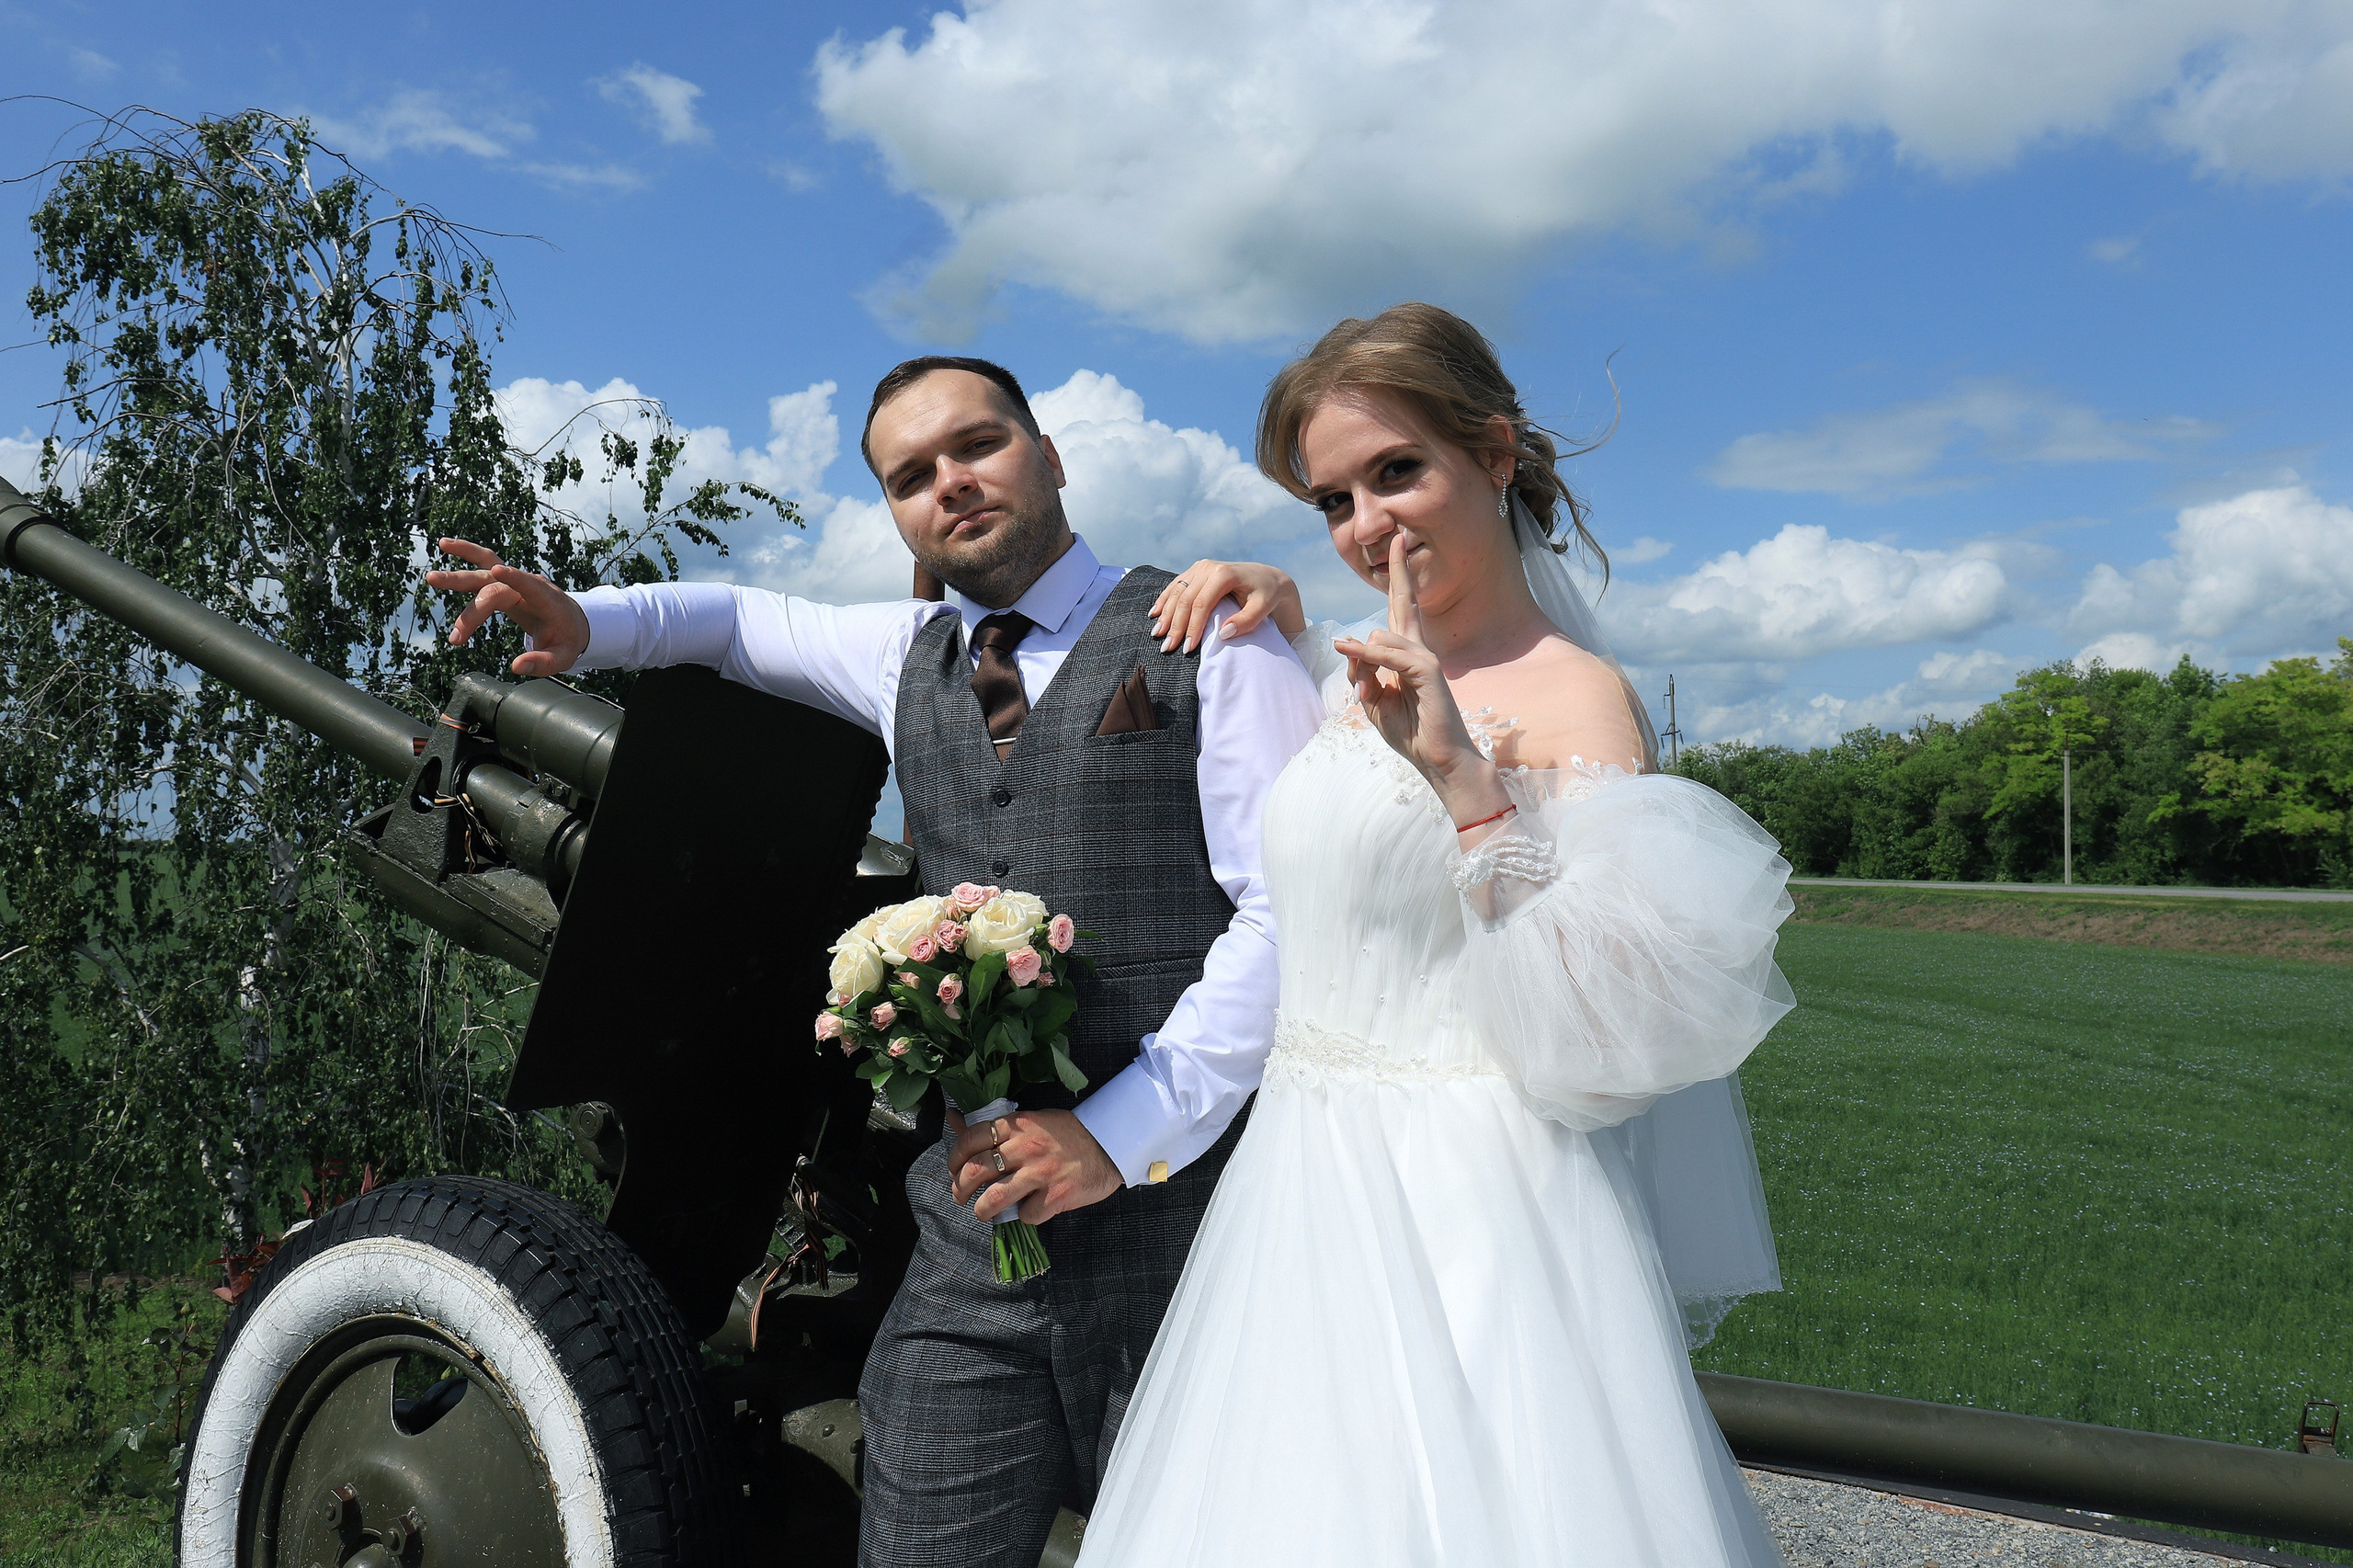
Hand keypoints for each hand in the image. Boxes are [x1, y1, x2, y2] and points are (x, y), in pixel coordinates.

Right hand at [423, 538, 591, 676]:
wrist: (571, 620)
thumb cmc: (567, 639)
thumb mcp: (563, 657)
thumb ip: (543, 663)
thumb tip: (516, 667)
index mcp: (547, 600)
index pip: (531, 586)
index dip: (515, 578)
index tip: (497, 570)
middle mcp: (529, 585)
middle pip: (496, 587)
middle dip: (470, 596)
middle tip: (439, 589)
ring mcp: (515, 580)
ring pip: (487, 567)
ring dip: (462, 566)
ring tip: (436, 563)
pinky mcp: (504, 582)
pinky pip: (484, 565)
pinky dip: (467, 554)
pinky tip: (445, 545)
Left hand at [948, 1108, 1122, 1224]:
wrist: (1110, 1145)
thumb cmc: (1068, 1133)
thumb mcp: (1031, 1121)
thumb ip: (994, 1127)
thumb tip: (953, 1118)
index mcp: (1018, 1125)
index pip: (972, 1139)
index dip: (955, 1158)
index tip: (953, 1169)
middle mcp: (1026, 1147)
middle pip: (976, 1171)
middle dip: (959, 1188)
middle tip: (960, 1195)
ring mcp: (1041, 1173)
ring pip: (994, 1198)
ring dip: (981, 1210)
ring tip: (982, 1212)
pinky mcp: (1055, 1196)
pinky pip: (1026, 1214)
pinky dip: (1024, 1216)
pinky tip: (1029, 1209)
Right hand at [1148, 559, 1302, 652]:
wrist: (1267, 577)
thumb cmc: (1266, 595)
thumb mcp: (1263, 608)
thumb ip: (1246, 621)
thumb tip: (1223, 634)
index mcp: (1224, 574)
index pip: (1201, 604)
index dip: (1192, 627)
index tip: (1187, 648)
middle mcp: (1208, 567)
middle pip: (1185, 599)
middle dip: (1175, 625)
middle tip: (1167, 647)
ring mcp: (1200, 567)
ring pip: (1176, 591)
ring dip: (1165, 614)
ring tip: (1157, 635)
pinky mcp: (1196, 570)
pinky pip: (1176, 585)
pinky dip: (1164, 600)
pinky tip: (1154, 613)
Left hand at [1333, 532, 1510, 827]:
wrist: (1440, 761)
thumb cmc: (1410, 734)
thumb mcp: (1375, 703)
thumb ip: (1363, 675)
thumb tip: (1352, 647)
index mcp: (1405, 656)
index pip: (1399, 612)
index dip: (1396, 581)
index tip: (1394, 548)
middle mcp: (1418, 651)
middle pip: (1406, 603)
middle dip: (1399, 571)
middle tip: (1397, 536)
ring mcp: (1426, 660)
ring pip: (1385, 638)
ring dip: (1363, 655)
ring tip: (1358, 677)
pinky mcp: (1429, 673)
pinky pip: (1392, 657)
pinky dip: (1370, 656)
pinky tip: (1353, 653)